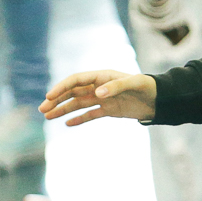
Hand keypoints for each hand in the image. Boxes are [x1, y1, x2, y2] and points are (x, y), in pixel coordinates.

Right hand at [39, 69, 156, 125]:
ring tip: (48, 116)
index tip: (49, 96)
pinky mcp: (108, 110)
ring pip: (77, 104)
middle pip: (72, 93)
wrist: (159, 99)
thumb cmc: (147, 87)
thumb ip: (115, 87)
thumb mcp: (134, 84)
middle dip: (56, 100)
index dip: (61, 87)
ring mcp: (102, 98)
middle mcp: (98, 86)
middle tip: (42, 109)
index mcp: (101, 76)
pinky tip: (66, 124)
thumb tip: (98, 93)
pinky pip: (89, 114)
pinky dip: (78, 119)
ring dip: (63, 109)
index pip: (76, 80)